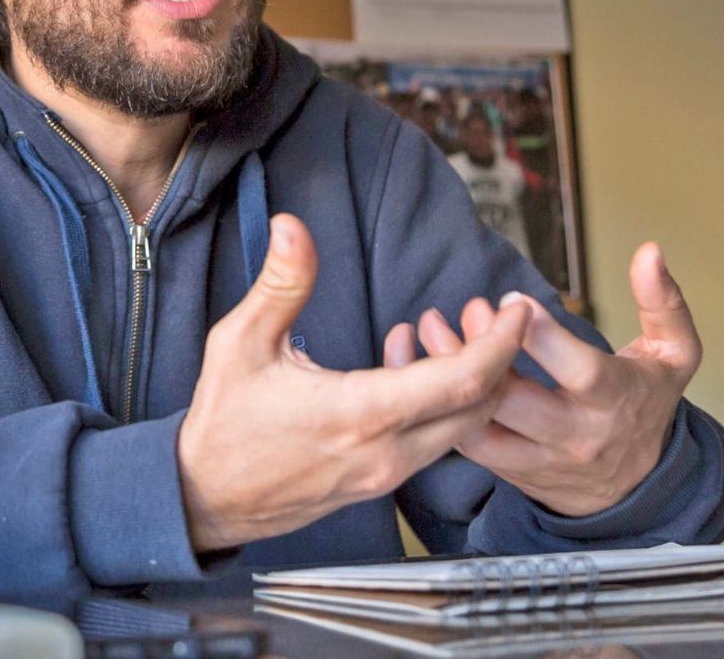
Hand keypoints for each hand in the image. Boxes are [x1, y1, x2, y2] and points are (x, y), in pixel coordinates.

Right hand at [177, 214, 531, 552]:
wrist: (205, 497)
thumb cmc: (223, 421)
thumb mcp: (240, 342)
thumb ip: (280, 284)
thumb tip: (294, 227)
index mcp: (359, 413)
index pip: (461, 380)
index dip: (501, 343)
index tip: (518, 308)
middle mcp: (385, 452)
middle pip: (481, 407)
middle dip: (501, 357)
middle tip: (495, 313)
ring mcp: (387, 474)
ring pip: (464, 429)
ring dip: (475, 382)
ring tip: (456, 333)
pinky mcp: (381, 482)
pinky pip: (436, 442)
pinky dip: (447, 404)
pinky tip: (415, 366)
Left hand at [414, 243, 699, 516]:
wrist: (638, 488)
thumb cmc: (648, 404)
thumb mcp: (674, 354)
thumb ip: (663, 302)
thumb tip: (650, 251)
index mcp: (615, 399)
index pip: (579, 371)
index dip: (543, 336)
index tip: (513, 299)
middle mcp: (575, 434)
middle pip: (517, 399)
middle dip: (484, 351)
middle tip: (468, 307)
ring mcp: (540, 458)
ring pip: (481, 425)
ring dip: (447, 377)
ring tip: (430, 330)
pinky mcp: (510, 472)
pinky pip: (467, 444)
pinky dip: (441, 404)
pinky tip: (425, 363)